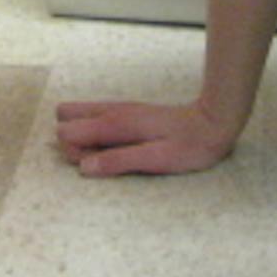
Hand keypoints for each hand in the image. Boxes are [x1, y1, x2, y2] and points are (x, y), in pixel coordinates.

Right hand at [55, 98, 238, 176]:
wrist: (211, 123)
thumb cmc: (185, 146)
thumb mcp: (154, 159)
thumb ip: (118, 161)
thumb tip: (83, 167)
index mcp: (114, 122)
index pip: (66, 131)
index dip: (74, 153)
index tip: (98, 164)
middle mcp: (110, 111)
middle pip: (65, 119)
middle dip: (73, 143)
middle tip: (103, 159)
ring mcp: (117, 109)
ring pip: (78, 117)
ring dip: (83, 139)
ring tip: (111, 156)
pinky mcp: (125, 113)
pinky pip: (94, 119)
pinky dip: (95, 135)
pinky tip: (117, 148)